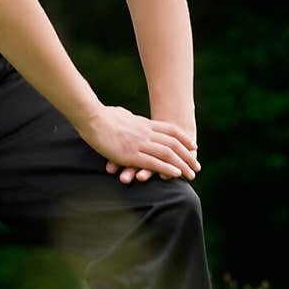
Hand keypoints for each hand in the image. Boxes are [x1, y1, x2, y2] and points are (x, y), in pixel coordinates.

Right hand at [78, 103, 199, 182]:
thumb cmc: (102, 115)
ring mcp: (139, 143)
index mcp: (144, 124)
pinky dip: (167, 168)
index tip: (193, 146)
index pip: (170, 130)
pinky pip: (153, 162)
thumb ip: (129, 118)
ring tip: (191, 174)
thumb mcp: (122, 114)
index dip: (184, 139)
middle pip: (173, 144)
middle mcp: (145, 133)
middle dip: (187, 156)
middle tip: (196, 166)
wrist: (92, 117)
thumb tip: (129, 117)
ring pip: (167, 154)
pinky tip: (175, 174)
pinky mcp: (130, 154)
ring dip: (182, 165)